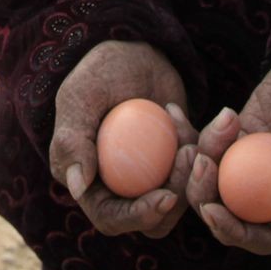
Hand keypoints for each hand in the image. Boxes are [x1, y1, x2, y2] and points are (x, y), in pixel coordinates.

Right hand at [48, 40, 197, 238]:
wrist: (133, 51)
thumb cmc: (99, 72)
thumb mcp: (81, 97)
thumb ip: (71, 140)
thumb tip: (76, 188)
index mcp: (90, 184)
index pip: (112, 218)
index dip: (139, 215)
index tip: (165, 197)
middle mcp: (121, 188)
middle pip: (154, 217)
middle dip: (177, 193)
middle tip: (190, 156)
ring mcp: (152, 178)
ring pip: (180, 199)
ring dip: (193, 173)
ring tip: (189, 133)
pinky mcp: (177, 164)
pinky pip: (195, 171)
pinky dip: (198, 146)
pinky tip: (177, 113)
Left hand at [189, 52, 270, 256]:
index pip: (261, 237)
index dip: (233, 231)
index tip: (211, 210)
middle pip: (227, 211)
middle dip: (204, 193)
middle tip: (198, 159)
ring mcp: (251, 168)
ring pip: (210, 180)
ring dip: (197, 158)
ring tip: (198, 131)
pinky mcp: (235, 141)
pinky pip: (206, 147)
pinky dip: (188, 134)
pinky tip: (174, 112)